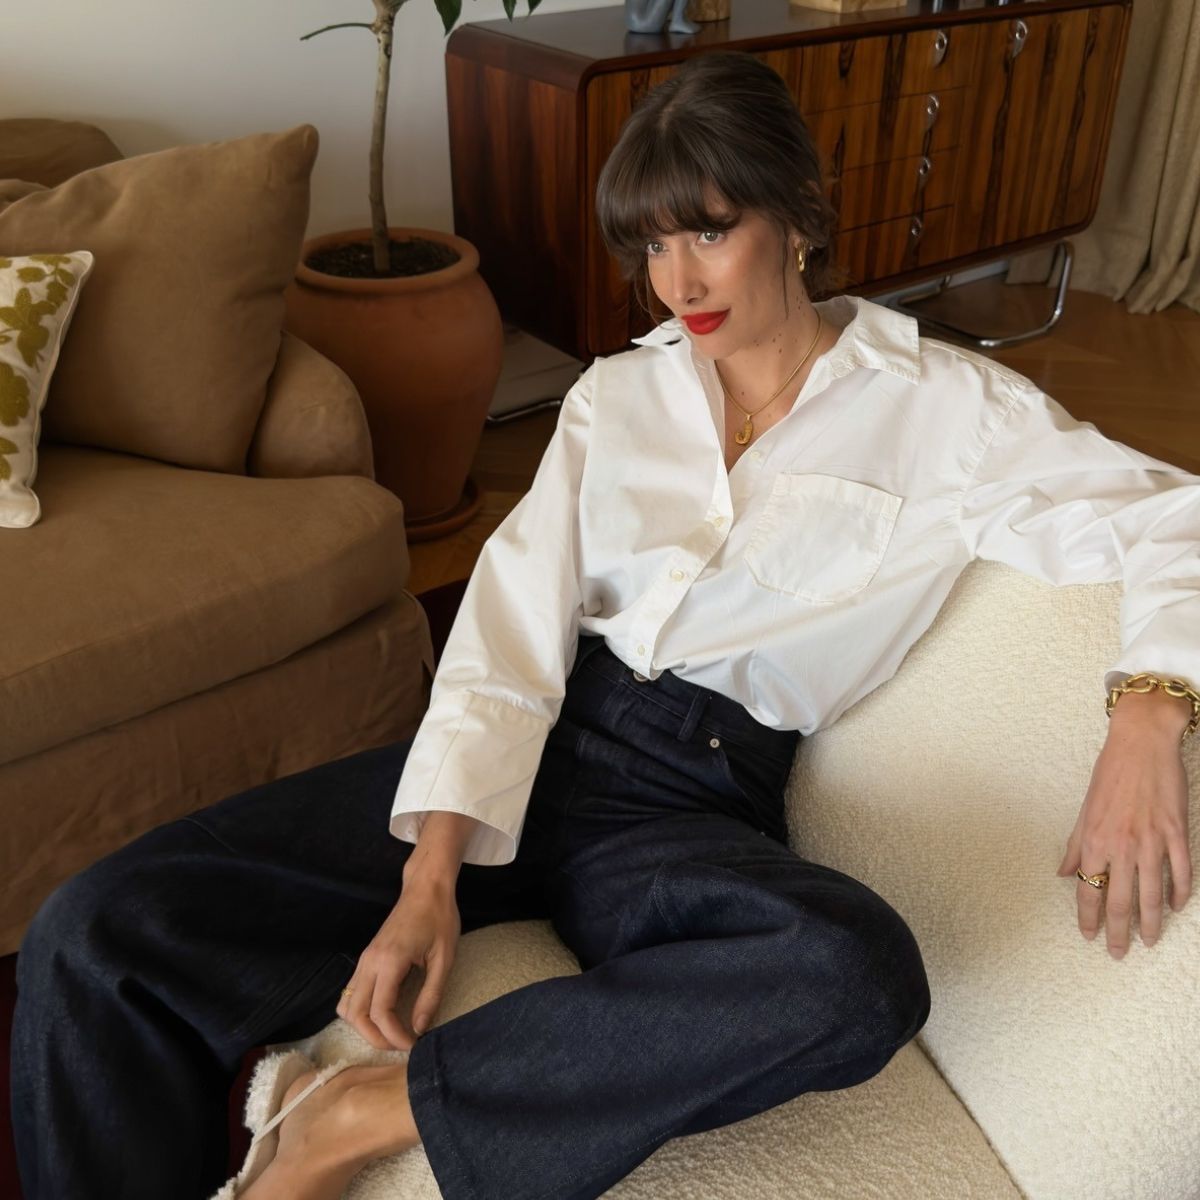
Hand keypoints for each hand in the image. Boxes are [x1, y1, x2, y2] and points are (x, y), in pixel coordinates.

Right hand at [337, 875, 460, 1050]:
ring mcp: (363, 960)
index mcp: (389, 961)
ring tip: (391, 1033)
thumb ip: (431, 995)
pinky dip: (360, 1012)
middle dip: (375, 1038)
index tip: (414, 1045)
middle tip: (401, 1045)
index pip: (380, 1012)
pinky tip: (383, 1015)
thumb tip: (419, 1028)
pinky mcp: (365, 959)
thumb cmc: (439, 918)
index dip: (395, 1036)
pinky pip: (351, 993)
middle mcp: (369, 962)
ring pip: (346, 1006)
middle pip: (354, 1015)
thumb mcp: (444, 958)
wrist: (425, 888)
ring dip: (364, 1027)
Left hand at [1056, 720, 1190, 957]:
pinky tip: (1176, 907)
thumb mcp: (1085, 809)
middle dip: (1118, 931)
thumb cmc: (1110, 773)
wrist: (1142, 744)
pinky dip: (1180, 894)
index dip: (1088, 917)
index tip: (1089, 936)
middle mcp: (1123, 846)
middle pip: (1120, 901)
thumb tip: (1065, 873)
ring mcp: (1153, 842)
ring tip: (1148, 941)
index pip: (1089, 890)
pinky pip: (1182, 872)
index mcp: (1095, 840)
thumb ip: (1075, 845)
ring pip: (1153, 894)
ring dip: (1151, 922)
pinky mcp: (1177, 833)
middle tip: (1119, 952)